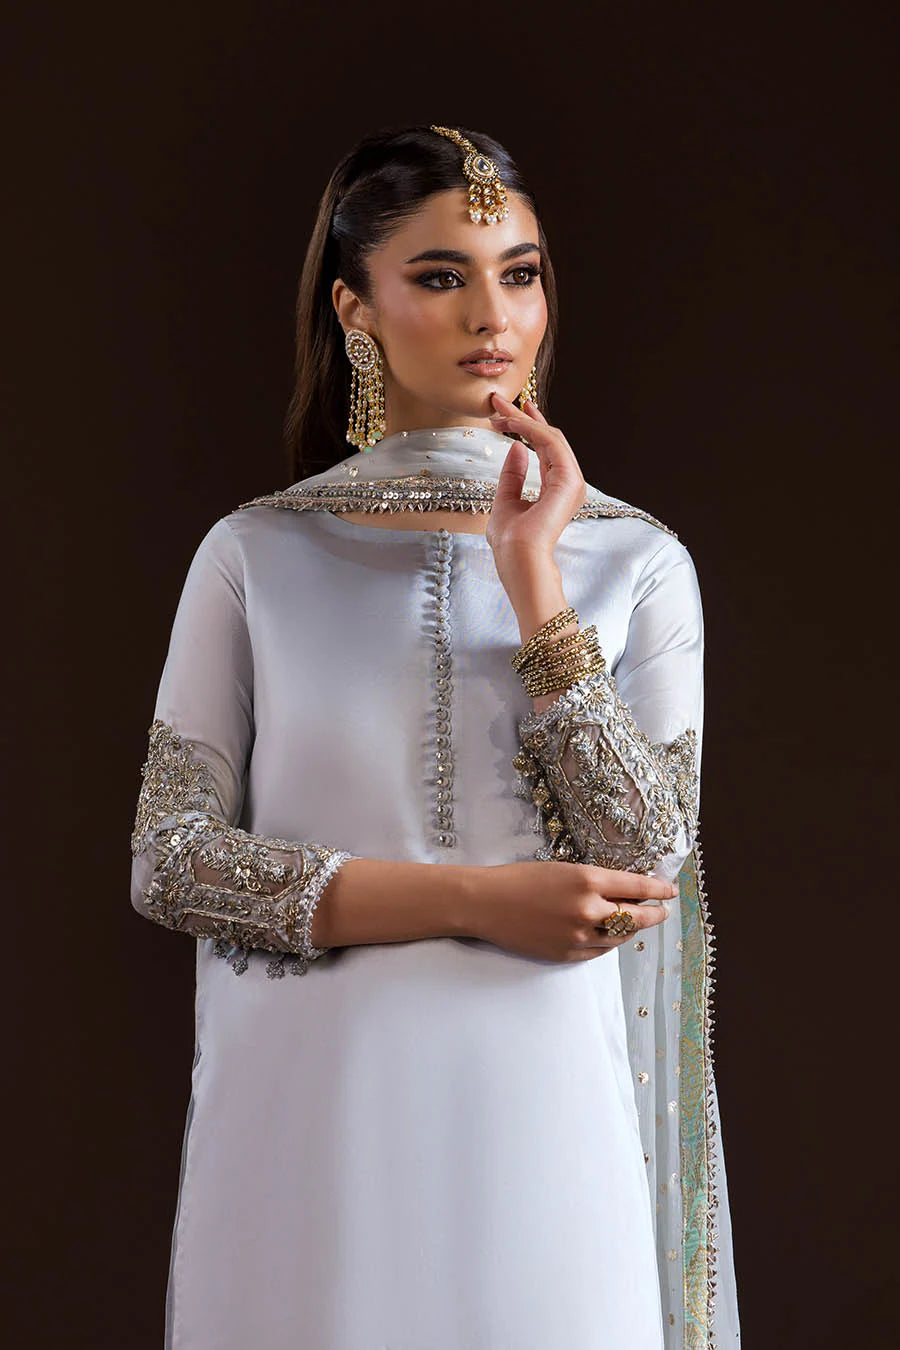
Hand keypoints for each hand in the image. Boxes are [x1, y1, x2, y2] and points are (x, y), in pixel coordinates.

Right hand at [468, 860, 676, 963]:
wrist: (487, 903)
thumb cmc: (521, 879)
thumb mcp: (564, 869)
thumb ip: (596, 882)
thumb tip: (625, 893)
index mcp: (588, 880)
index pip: (638, 888)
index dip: (659, 890)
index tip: (670, 890)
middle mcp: (588, 909)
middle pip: (637, 917)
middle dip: (654, 914)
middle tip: (662, 910)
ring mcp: (579, 936)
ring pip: (620, 937)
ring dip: (631, 929)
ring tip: (634, 921)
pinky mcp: (567, 954)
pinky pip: (600, 951)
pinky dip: (608, 941)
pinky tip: (608, 933)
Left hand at [484, 392, 587, 563]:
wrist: (519, 559)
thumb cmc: (511, 541)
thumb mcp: (505, 501)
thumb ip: (513, 475)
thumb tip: (516, 447)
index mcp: (556, 490)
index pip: (545, 451)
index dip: (528, 428)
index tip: (509, 413)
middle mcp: (568, 484)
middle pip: (548, 440)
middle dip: (523, 418)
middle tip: (499, 402)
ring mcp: (572, 482)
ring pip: (550, 437)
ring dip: (523, 420)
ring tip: (499, 410)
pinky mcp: (569, 480)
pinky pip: (550, 444)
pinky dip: (530, 429)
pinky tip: (512, 422)